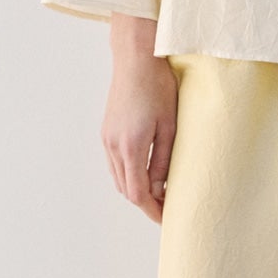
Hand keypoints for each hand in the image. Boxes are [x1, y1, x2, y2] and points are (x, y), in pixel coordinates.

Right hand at [103, 14, 178, 222]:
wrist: (135, 59)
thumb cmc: (158, 87)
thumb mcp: (170, 126)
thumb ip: (164, 160)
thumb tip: (161, 187)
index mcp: (131, 146)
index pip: (138, 193)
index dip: (152, 210)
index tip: (167, 219)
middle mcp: (113, 146)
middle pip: (126, 189)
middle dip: (145, 203)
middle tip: (167, 209)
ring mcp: (107, 138)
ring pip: (119, 177)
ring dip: (136, 189)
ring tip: (159, 193)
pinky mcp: (107, 131)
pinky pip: (115, 163)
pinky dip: (129, 174)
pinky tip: (145, 172)